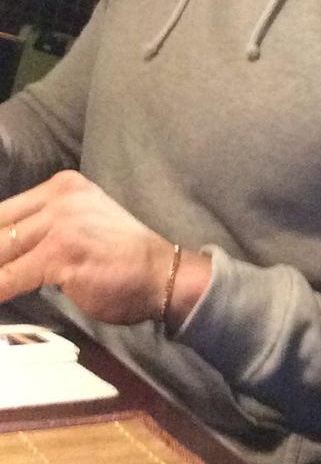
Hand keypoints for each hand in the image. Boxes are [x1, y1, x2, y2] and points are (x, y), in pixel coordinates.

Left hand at [0, 170, 180, 323]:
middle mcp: (60, 197)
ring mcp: (61, 223)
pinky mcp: (61, 254)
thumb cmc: (121, 256)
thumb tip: (4, 251)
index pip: (4, 211)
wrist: (162, 273)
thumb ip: (45, 228)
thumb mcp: (82, 224)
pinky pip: (10, 277)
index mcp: (63, 186)